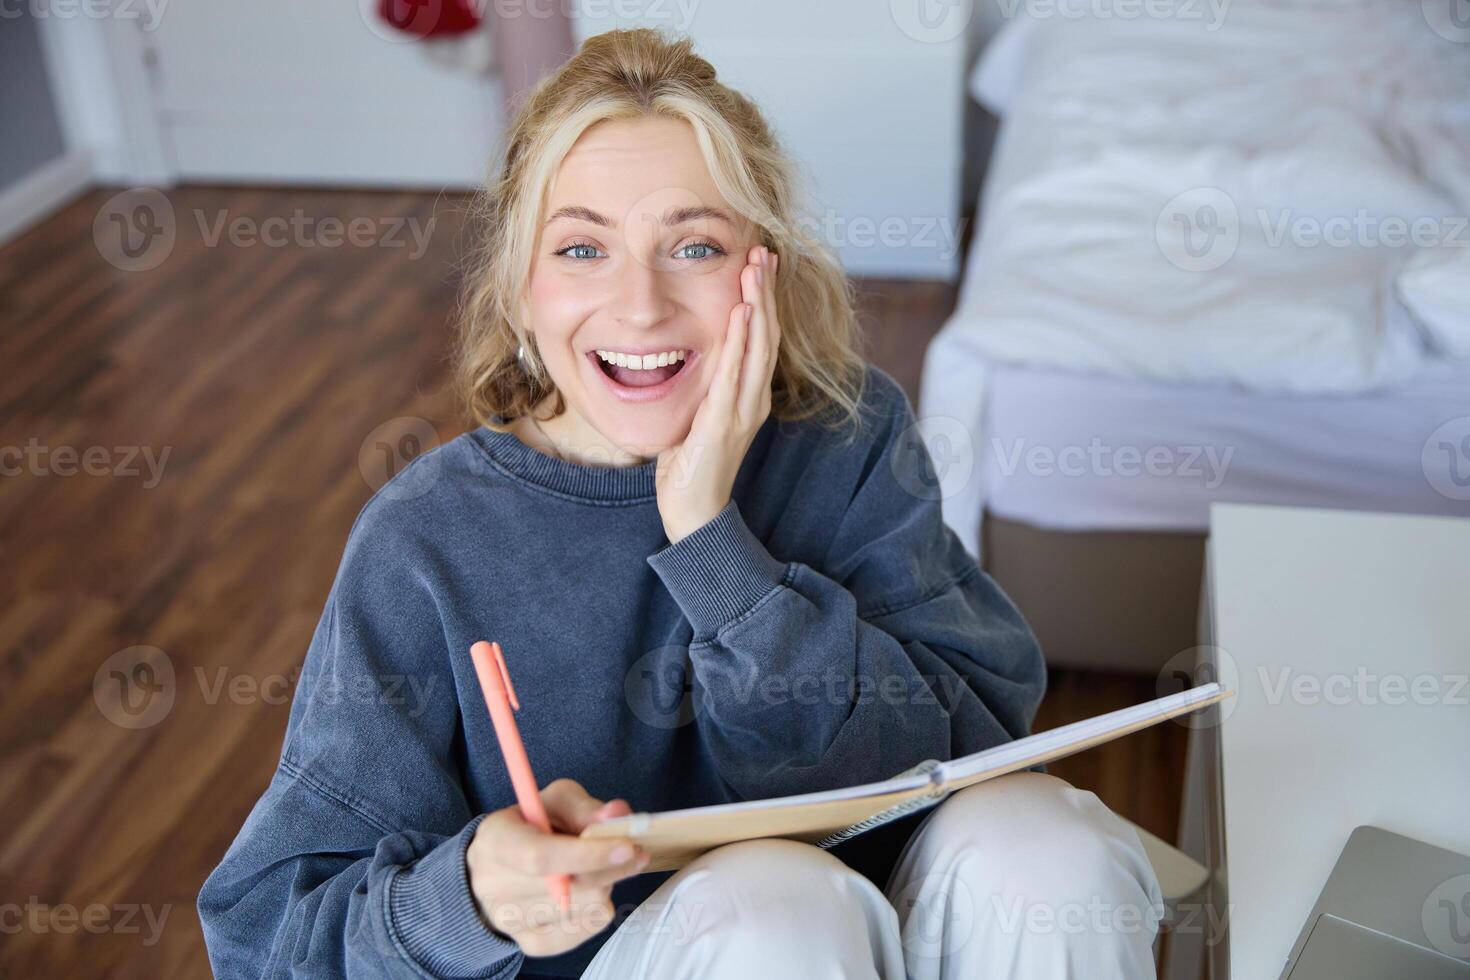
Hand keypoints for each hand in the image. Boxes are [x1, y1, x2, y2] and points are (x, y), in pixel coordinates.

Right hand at [466, 778, 648, 957]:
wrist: (495, 870)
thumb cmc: (530, 828)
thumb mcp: (551, 802)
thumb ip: (583, 806)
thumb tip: (618, 814)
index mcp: (496, 842)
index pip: (540, 857)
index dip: (587, 854)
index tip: (627, 846)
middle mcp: (496, 888)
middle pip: (571, 888)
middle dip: (612, 867)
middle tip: (635, 850)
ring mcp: (512, 922)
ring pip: (586, 908)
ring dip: (605, 884)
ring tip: (595, 868)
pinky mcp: (533, 944)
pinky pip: (588, 928)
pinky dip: (599, 906)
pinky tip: (588, 890)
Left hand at [656, 244, 780, 543]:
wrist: (692, 514)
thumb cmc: (690, 467)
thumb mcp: (698, 416)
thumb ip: (703, 388)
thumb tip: (691, 357)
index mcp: (748, 396)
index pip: (761, 339)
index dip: (764, 300)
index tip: (760, 265)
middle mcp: (753, 401)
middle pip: (767, 336)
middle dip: (766, 292)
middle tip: (765, 251)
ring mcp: (742, 413)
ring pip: (758, 348)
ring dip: (759, 305)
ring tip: (757, 269)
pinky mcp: (723, 426)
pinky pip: (734, 376)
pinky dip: (740, 343)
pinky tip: (741, 315)